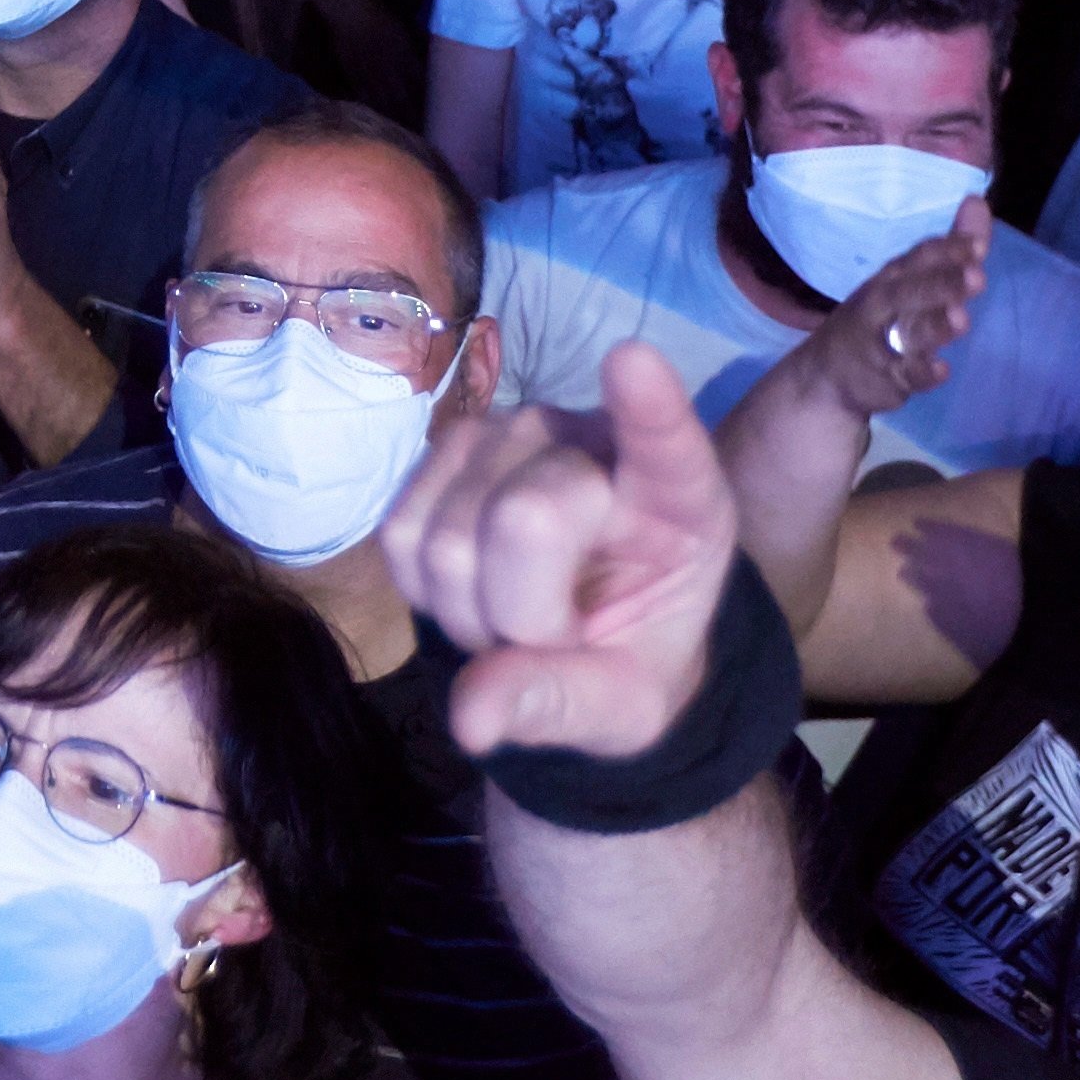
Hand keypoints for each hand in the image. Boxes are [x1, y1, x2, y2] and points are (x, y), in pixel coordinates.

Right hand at [379, 343, 743, 761]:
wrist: (585, 639)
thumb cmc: (627, 660)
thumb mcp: (623, 709)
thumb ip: (559, 706)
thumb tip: (470, 718)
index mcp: (680, 500)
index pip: (666, 444)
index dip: (646, 408)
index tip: (631, 361)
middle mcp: (593, 442)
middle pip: (523, 521)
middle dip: (518, 617)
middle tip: (551, 641)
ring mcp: (513, 432)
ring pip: (449, 536)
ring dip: (467, 612)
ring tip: (513, 617)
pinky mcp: (448, 446)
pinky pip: (399, 531)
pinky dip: (424, 591)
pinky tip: (470, 590)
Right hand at [810, 199, 989, 417]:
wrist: (826, 376)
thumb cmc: (878, 318)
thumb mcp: (907, 281)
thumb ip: (949, 248)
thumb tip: (978, 202)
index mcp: (890, 278)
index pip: (916, 259)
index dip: (945, 251)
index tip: (977, 246)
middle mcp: (881, 306)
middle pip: (909, 292)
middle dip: (941, 284)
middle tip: (977, 277)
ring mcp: (881, 343)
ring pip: (908, 333)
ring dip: (934, 326)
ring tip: (961, 319)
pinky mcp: (886, 379)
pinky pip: (903, 376)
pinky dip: (920, 373)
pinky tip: (941, 370)